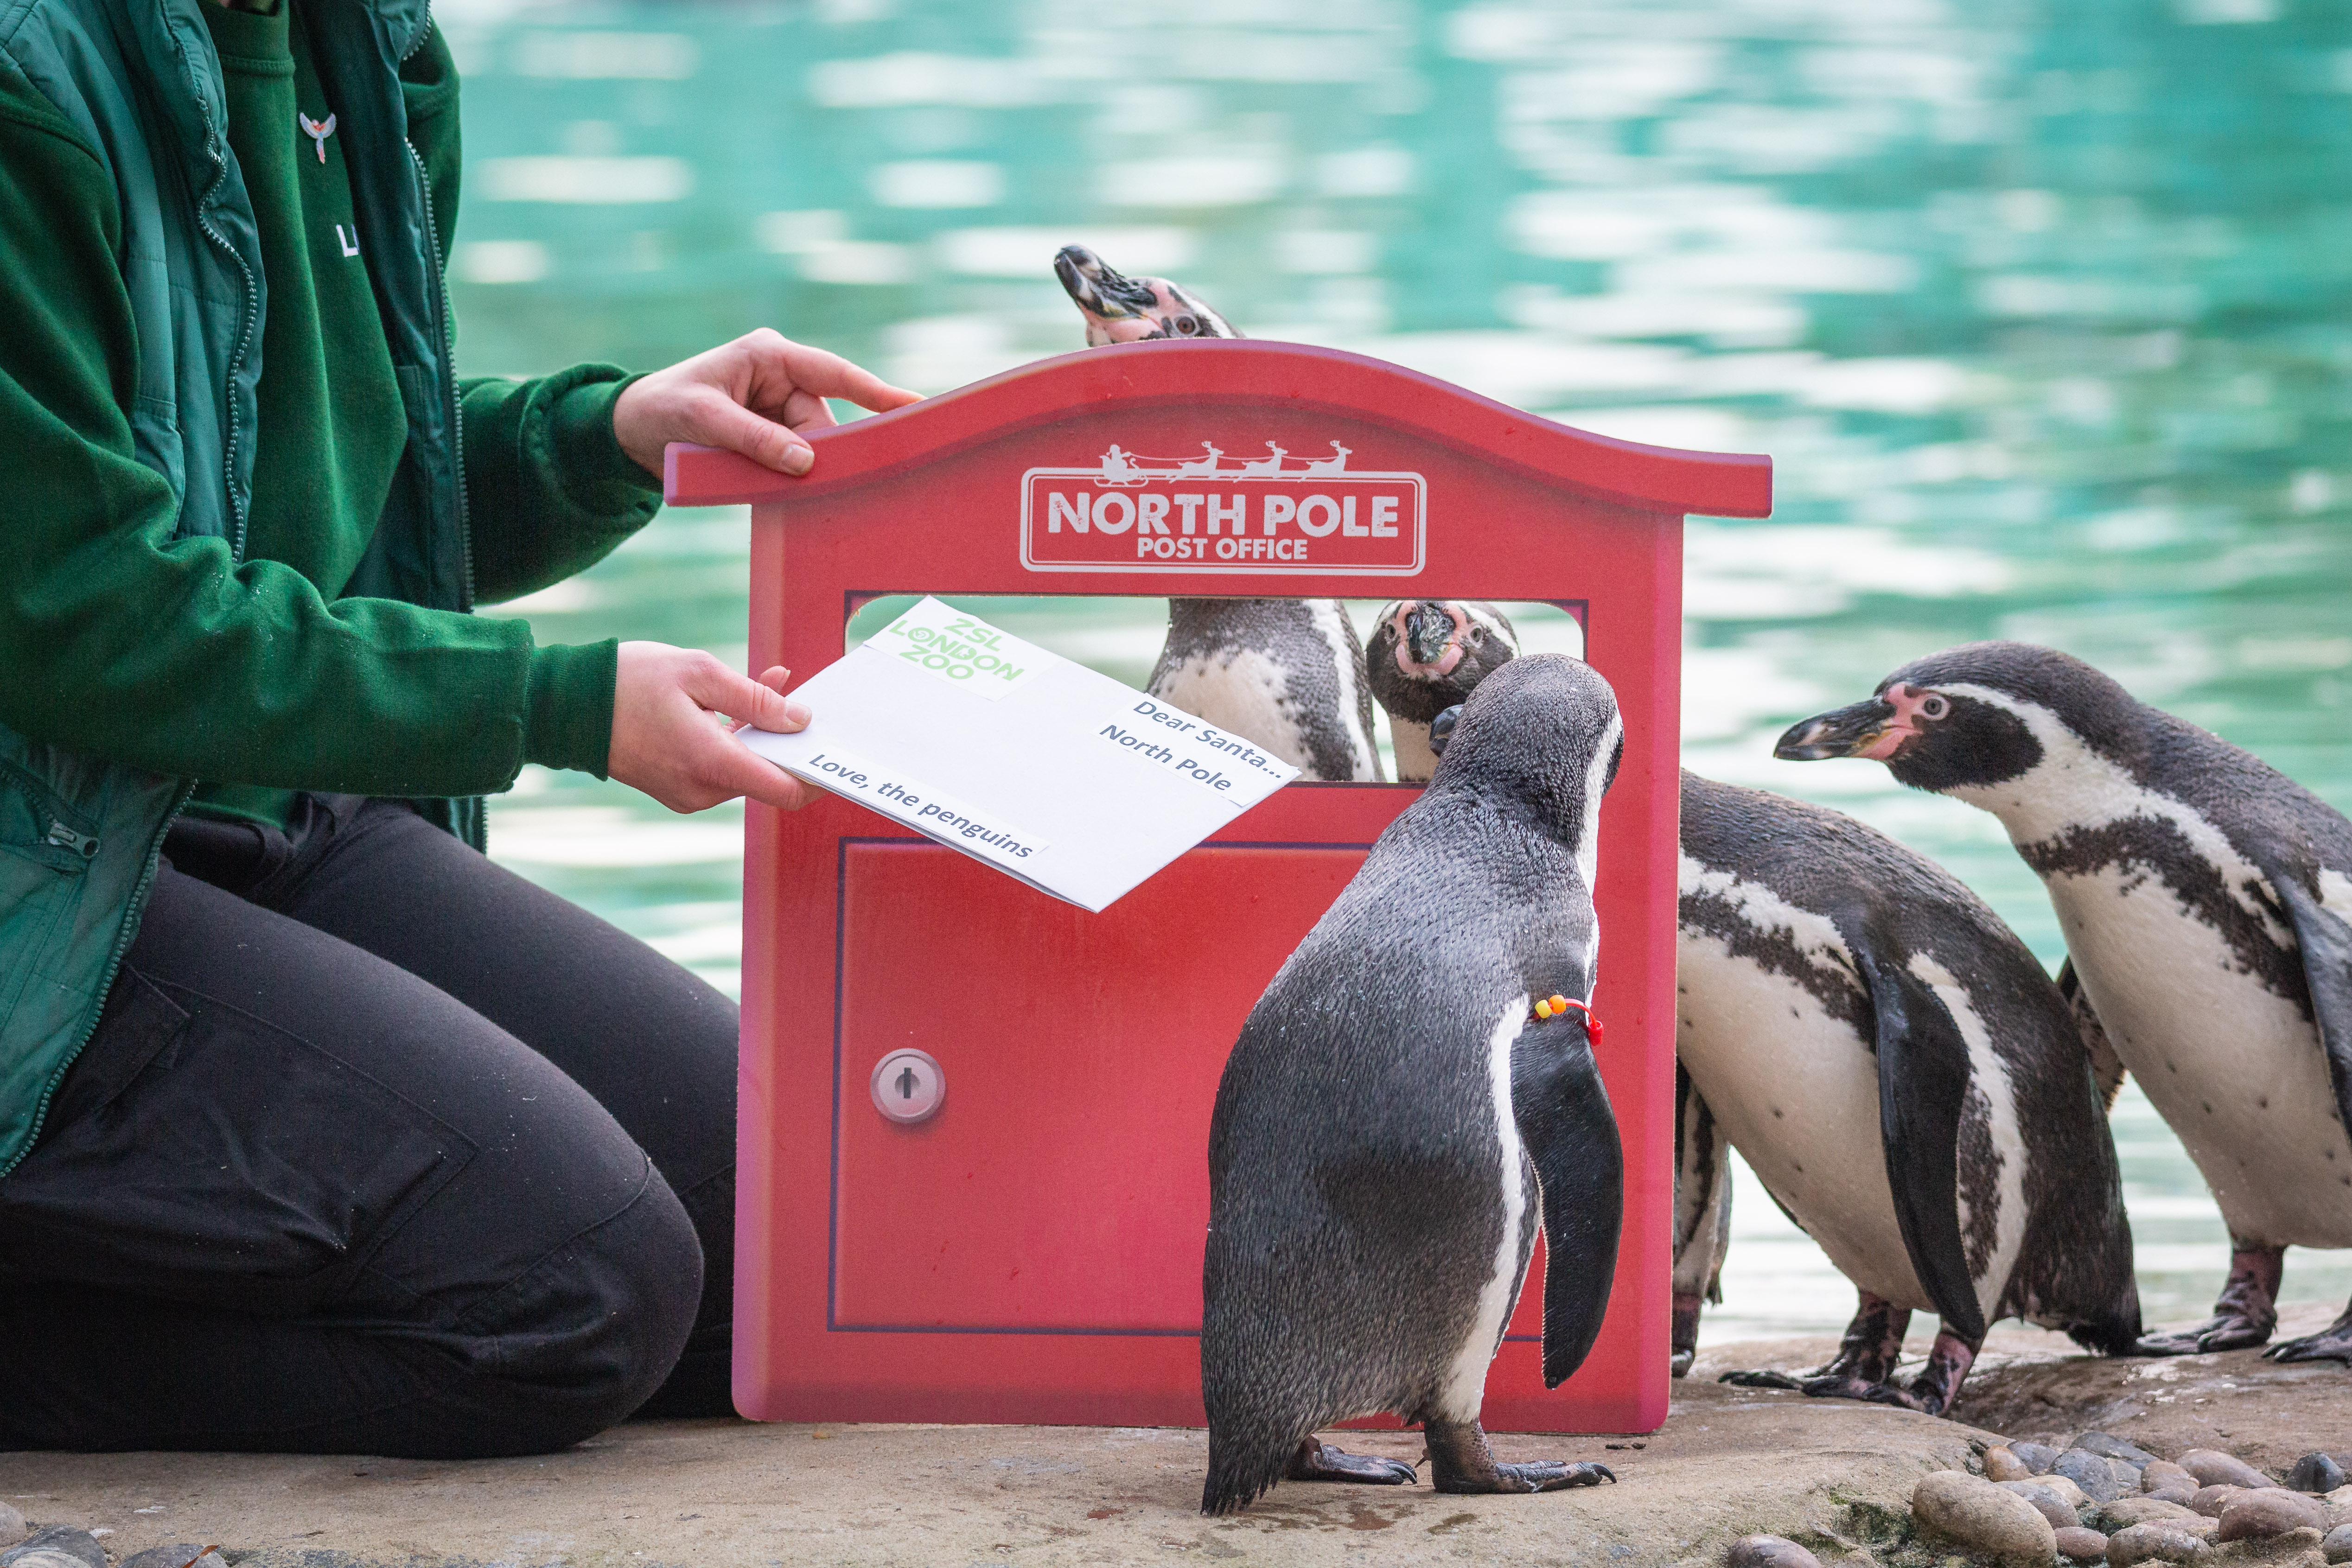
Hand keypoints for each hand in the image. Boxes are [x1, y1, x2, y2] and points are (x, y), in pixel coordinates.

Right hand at [609, 643, 810, 812]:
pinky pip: (720, 768)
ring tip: (768, 683)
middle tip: (798, 693)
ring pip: (744, 769)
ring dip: (760, 733)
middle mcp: (702, 790)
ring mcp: (687, 794)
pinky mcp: (676, 789)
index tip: (830, 748)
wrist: (564, 705)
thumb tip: (799, 720)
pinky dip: (734, 740)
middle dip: (786, 737)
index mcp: (711, 764)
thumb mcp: (700, 673)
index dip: (814, 773)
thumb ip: (756, 699)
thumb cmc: (628, 681)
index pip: (785, 790)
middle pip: (766, 775)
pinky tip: (735, 705)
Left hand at [612, 328, 919, 477]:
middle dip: (816, 454)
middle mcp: (781, 378)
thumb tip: (807, 462)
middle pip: (822, 422)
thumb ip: (755, 438)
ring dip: (795, 471)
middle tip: (804, 483)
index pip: (834, 374)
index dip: (877, 392)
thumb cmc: (663, 409)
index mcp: (770, 355)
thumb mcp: (704, 419)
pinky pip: (795, 460)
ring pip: (811, 447)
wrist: (630, 431)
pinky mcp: (772, 437)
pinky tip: (769, 486)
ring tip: (754, 479)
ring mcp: (778, 409)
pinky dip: (787, 477)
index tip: (916, 407)